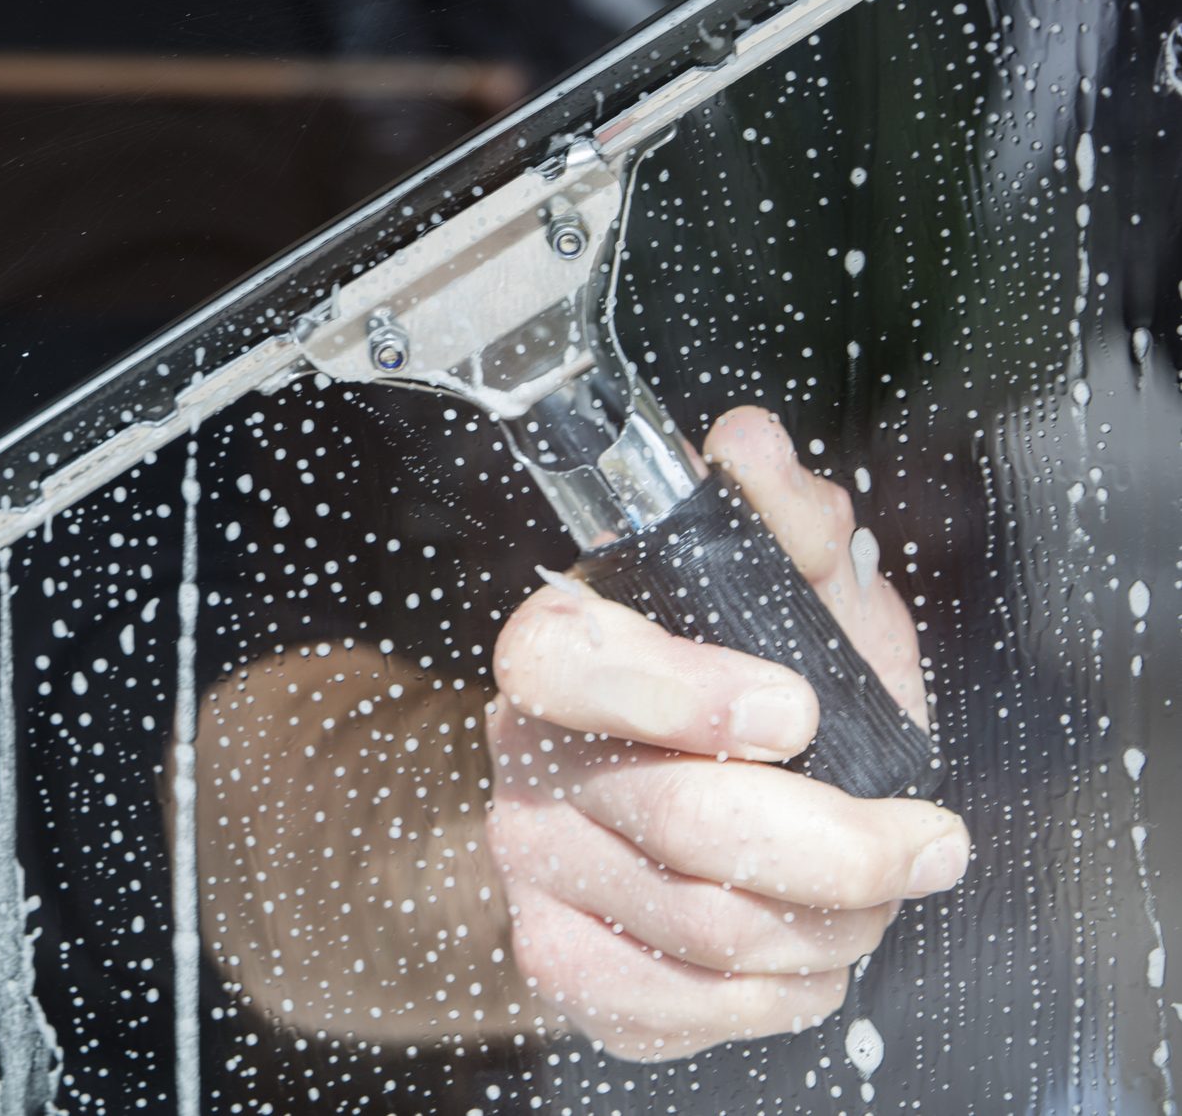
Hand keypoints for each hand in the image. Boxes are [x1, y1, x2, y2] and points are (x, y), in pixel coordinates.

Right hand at [485, 406, 966, 1060]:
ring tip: (873, 893)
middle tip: (924, 843)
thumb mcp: (790, 595)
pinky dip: (776, 993)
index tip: (798, 710)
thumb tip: (747, 446)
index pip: (570, 664)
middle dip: (842, 847)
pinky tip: (805, 952)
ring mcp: (534, 862)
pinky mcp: (560, 959)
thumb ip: (783, 522)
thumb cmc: (744, 687)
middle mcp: (528, 754)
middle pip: (680, 822)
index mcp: (562, 649)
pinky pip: (678, 1005)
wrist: (663, 800)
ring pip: (702, 925)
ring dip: (831, 924)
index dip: (684, 694)